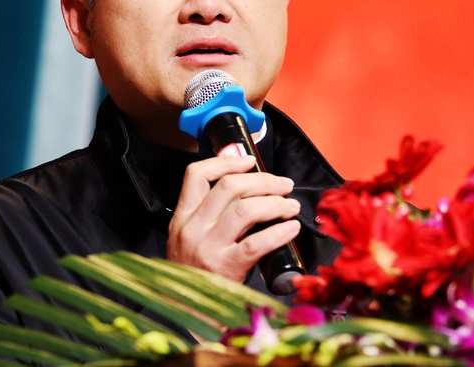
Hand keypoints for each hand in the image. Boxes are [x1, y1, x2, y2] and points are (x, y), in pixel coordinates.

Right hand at [166, 154, 301, 281]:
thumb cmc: (195, 273)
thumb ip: (209, 214)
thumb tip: (246, 187)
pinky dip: (279, 232)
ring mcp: (208, 248)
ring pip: (245, 210)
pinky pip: (257, 243)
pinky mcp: (226, 268)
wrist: (187, 312)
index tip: (249, 161)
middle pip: (229, 187)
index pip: (196, 175)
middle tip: (284, 184)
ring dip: (275, 202)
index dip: (225, 162)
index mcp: (182, 217)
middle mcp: (192, 228)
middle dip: (263, 180)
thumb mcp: (190, 238)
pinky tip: (292, 228)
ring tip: (291, 205)